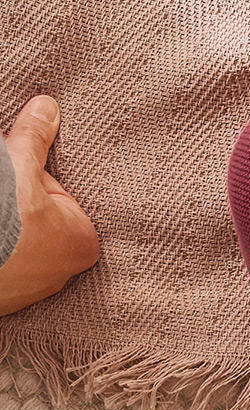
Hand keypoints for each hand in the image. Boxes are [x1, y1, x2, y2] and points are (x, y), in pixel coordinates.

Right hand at [0, 96, 99, 315]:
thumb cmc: (1, 222)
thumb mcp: (18, 169)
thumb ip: (36, 139)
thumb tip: (47, 107)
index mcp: (82, 243)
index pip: (66, 202)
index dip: (39, 185)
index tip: (21, 180)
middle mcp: (59, 276)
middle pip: (42, 227)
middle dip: (20, 211)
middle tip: (3, 197)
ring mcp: (26, 293)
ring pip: (19, 251)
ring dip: (6, 235)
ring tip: (0, 218)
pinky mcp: (2, 301)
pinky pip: (5, 269)